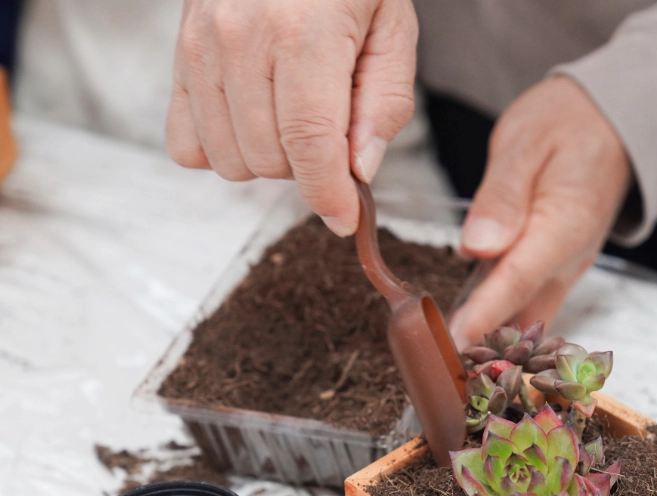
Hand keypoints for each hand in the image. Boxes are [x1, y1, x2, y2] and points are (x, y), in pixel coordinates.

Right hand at [166, 0, 417, 235]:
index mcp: (303, 34)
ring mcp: (200, 46)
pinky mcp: (178, 54)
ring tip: (295, 119)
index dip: (329, 195)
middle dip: (309, 168)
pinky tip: (254, 123)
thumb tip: (359, 171)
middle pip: (269, 159)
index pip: (310, 145)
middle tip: (332, 133)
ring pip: (228, 160)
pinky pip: (185, 144)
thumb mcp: (394, 30)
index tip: (345, 219)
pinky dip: (222, 149)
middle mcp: (240, 39)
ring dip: (269, 160)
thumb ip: (383, 103)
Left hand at [448, 77, 631, 347]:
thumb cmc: (568, 125)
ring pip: (527, 320)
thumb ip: (503, 194)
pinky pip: (527, 308)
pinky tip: (467, 337)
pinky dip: (500, 326)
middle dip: (483, 346)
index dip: (483, 314)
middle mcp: (568, 259)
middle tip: (439, 369)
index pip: (517, 279)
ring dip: (491, 344)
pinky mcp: (554, 271)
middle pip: (522, 314)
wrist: (612, 124)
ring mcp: (564, 269)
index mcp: (564, 225)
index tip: (452, 340)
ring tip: (446, 363)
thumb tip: (478, 245)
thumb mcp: (528, 141)